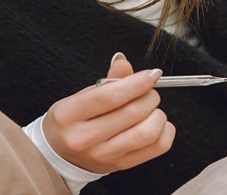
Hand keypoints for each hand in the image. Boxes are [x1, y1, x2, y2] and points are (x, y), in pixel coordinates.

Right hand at [41, 53, 175, 173]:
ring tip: (150, 108)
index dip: (137, 82)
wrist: (60, 156)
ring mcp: (104, 156)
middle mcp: (85, 139)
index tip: (152, 74)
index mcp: (69, 115)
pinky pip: (158, 147)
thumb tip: (123, 61)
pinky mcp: (121, 165)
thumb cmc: (72, 121)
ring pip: (148, 132)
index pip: (110, 96)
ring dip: (158, 114)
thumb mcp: (80, 96)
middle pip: (133, 113)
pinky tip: (156, 123)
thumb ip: (106, 81)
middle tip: (148, 90)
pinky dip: (166, 130)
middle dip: (150, 95)